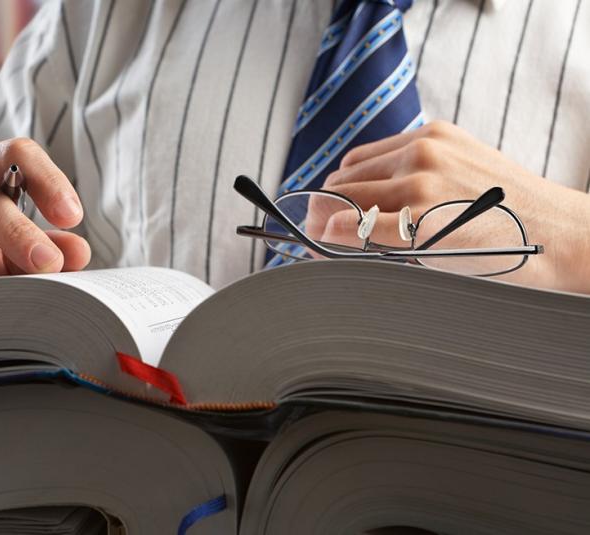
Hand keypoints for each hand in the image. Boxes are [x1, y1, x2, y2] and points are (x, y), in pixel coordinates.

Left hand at [316, 120, 589, 292]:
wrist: (564, 237)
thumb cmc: (511, 216)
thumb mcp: (460, 178)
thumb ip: (411, 181)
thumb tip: (349, 204)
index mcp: (431, 137)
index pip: (356, 163)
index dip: (335, 192)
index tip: (322, 214)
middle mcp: (422, 152)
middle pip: (344, 183)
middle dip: (324, 211)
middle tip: (312, 237)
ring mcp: (421, 183)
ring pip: (346, 205)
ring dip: (328, 227)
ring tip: (323, 247)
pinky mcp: (422, 219)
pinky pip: (358, 229)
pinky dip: (333, 238)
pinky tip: (325, 247)